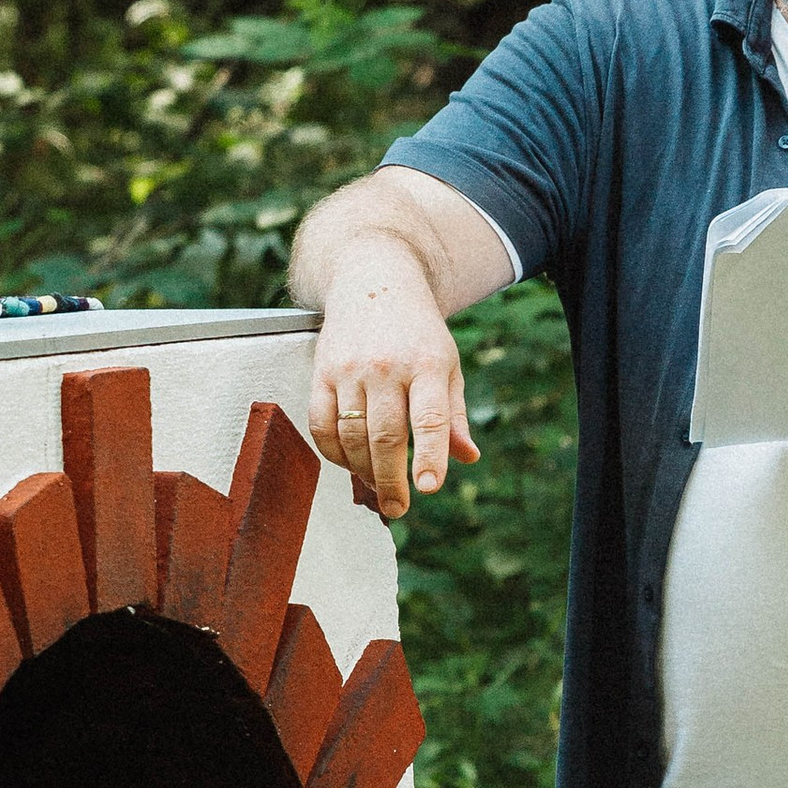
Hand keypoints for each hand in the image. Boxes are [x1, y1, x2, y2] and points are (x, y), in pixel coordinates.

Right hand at [308, 234, 480, 518]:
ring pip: (352, 435)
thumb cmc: (417, 332)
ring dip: (364, 471)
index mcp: (428, 364)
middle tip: (398, 508)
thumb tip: (466, 458)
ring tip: (378, 487)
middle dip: (391, 480)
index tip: (428, 487)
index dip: (429, 455)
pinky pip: (321, 425)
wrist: (374, 279)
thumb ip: (454, 415)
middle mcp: (388, 367)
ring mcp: (350, 369)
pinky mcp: (321, 371)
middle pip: (386, 436)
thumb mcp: (447, 365)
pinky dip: (334, 453)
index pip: (430, 418)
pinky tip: (350, 463)